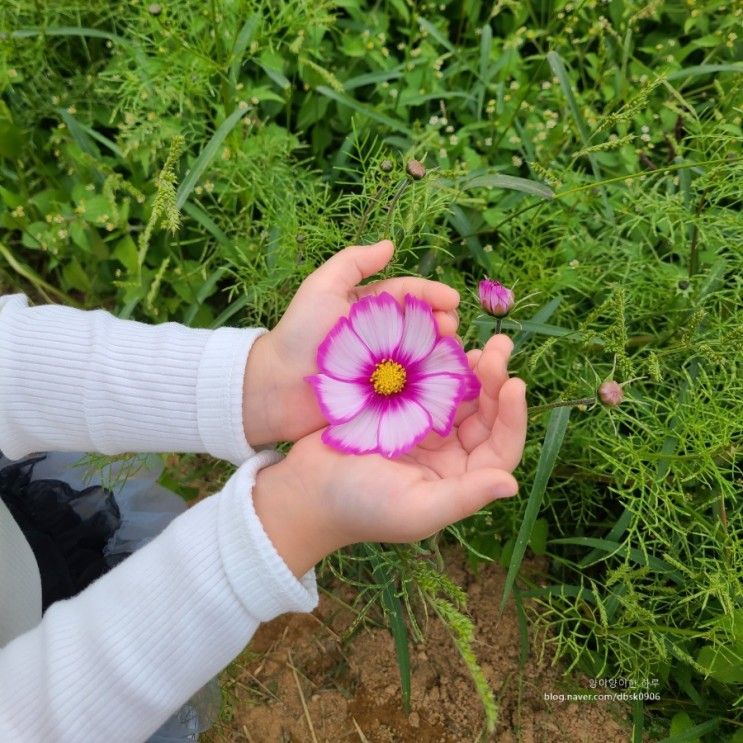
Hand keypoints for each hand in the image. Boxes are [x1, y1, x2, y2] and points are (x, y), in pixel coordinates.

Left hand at [242, 240, 459, 445]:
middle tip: (451, 327)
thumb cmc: (299, 334)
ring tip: (452, 349)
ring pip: (422, 353)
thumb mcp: (322, 287)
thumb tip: (390, 245)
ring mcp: (383, 367)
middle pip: (420, 324)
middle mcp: (379, 336)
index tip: (452, 300)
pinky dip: (432, 378)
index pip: (407, 294)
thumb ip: (353, 263)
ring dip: (441, 349)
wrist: (278, 387)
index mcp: (367, 308)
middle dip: (441, 322)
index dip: (431, 294)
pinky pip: (414, 384)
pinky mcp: (384, 396)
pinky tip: (445, 374)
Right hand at [252, 334, 526, 576]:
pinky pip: (426, 382)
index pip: (500, 448)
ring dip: (471, 368)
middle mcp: (447, 454)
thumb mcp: (416, 509)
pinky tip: (443, 342)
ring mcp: (422, 429)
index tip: (515, 384)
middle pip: (484, 415)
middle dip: (495, 381)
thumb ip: (465, 497)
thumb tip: (512, 484)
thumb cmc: (359, 507)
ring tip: (482, 341)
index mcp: (457, 479)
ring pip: (458, 394)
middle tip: (498, 346)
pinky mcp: (397, 409)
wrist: (303, 490)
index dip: (513, 418)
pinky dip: (437, 363)